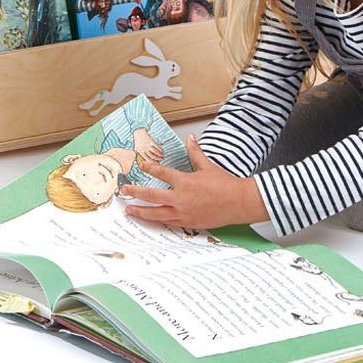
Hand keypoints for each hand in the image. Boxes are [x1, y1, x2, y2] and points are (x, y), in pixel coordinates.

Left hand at [121, 136, 265, 228]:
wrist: (238, 203)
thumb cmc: (225, 184)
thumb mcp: (208, 166)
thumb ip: (195, 153)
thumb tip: (190, 139)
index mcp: (185, 182)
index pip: (162, 173)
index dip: (150, 168)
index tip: (141, 165)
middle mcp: (181, 198)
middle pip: (152, 196)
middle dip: (136, 192)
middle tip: (125, 191)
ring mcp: (183, 213)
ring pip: (157, 213)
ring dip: (142, 211)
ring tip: (130, 210)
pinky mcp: (188, 223)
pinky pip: (169, 223)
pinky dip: (158, 221)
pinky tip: (151, 220)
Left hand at [132, 128, 164, 165]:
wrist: (138, 132)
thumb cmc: (137, 142)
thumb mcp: (136, 149)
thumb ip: (139, 156)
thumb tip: (142, 163)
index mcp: (139, 152)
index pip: (147, 160)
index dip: (152, 163)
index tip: (156, 165)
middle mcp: (143, 149)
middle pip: (152, 156)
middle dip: (158, 159)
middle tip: (162, 161)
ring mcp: (147, 145)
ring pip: (155, 152)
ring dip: (160, 155)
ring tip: (163, 156)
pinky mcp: (150, 141)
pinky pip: (156, 146)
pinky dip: (160, 149)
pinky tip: (162, 151)